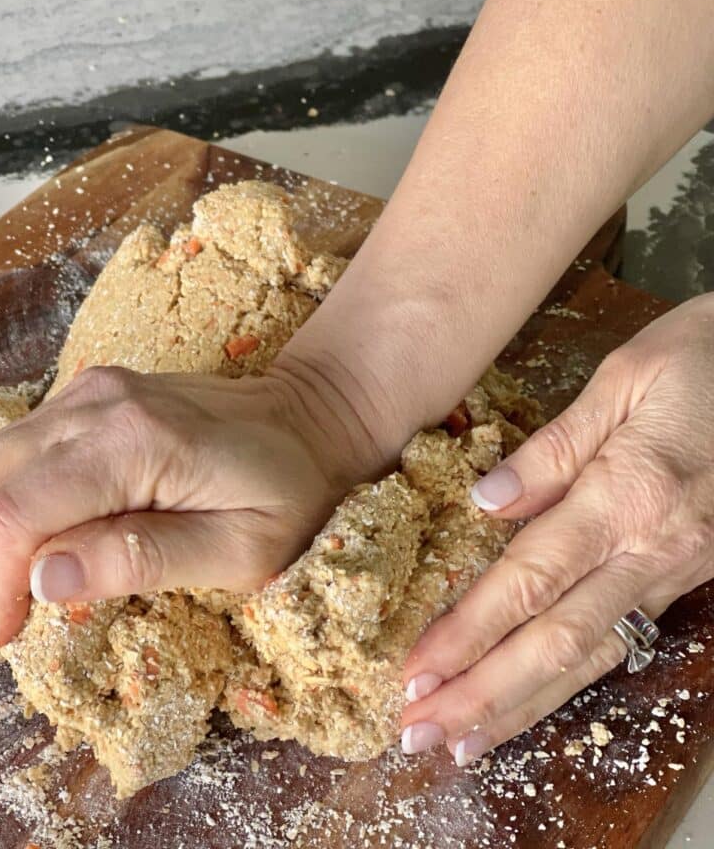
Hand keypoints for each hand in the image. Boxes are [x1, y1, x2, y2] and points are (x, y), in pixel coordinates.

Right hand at [0, 364, 377, 651]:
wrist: (312, 419)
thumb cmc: (291, 492)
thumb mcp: (241, 549)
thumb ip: (143, 560)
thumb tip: (45, 579)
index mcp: (135, 441)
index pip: (15, 512)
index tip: (0, 637)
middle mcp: (98, 403)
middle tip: (16, 616)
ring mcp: (90, 391)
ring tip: (38, 580)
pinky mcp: (89, 395)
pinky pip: (19, 449)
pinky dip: (16, 501)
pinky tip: (60, 535)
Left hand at [400, 294, 713, 764]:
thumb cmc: (705, 359)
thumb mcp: (625, 378)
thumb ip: (555, 447)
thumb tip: (484, 499)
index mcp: (629, 496)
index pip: (530, 580)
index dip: (469, 633)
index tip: (415, 672)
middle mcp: (655, 551)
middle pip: (558, 640)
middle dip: (484, 694)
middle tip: (419, 734)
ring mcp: (678, 571)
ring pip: (594, 656)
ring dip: (524, 703)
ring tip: (464, 742)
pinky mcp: (690, 575)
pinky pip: (624, 639)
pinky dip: (573, 679)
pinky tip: (534, 699)